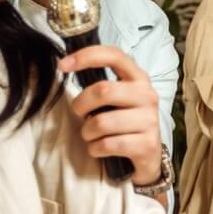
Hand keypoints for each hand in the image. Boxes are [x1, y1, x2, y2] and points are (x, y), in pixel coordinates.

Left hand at [59, 45, 161, 185]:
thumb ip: (102, 85)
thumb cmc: (125, 124)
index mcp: (138, 78)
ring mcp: (149, 120)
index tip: (62, 65)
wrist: (149, 157)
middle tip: (79, 114)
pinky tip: (98, 149)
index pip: (114, 56)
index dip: (86, 56)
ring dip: (87, 132)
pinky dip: (95, 149)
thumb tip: (67, 67)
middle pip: (103, 91)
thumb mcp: (119, 99)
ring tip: (91, 135)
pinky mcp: (147, 144)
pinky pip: (107, 144)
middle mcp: (147, 95)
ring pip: (101, 123)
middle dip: (81, 105)